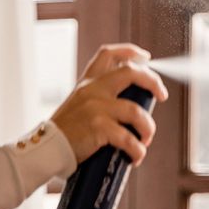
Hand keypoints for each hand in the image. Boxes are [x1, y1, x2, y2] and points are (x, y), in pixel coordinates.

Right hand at [50, 43, 168, 165]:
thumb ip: (101, 96)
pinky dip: (138, 150)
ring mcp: (96, 107)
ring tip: (146, 140)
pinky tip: (136, 156)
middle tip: (162, 95)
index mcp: (88, 82)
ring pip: (136, 111)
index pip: (108, 54)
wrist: (46, 148)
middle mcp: (92, 89)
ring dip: (148, 128)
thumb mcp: (80, 103)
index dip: (131, 51)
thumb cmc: (67, 130)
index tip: (147, 57)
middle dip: (153, 82)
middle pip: (130, 72)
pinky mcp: (98, 128)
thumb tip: (135, 102)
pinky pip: (129, 138)